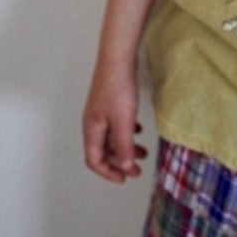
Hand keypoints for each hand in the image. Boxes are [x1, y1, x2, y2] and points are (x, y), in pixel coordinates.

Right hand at [82, 65, 147, 183]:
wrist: (118, 58)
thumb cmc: (118, 89)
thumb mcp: (123, 121)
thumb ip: (124, 146)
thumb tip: (124, 167)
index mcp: (92, 130)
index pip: (94, 160)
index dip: (108, 172)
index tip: (125, 178)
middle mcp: (93, 122)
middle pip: (103, 151)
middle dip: (120, 162)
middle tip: (137, 169)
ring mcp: (101, 111)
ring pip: (112, 137)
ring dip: (126, 147)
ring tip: (143, 152)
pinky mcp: (110, 102)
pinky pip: (116, 124)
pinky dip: (127, 132)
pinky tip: (138, 130)